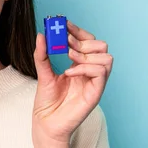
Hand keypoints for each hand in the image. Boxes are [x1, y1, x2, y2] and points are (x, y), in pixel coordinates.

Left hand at [32, 20, 113, 147]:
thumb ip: (42, 55)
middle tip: (65, 45)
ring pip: (106, 57)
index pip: (88, 41)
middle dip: (83, 41)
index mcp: (79, 65)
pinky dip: (85, 68)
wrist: (45, 123)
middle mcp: (90, 72)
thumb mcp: (42, 73)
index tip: (63, 24)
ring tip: (68, 59)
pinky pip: (101, 73)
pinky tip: (69, 73)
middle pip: (101, 46)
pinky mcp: (95, 93)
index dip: (78, 31)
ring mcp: (94, 83)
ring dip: (86, 54)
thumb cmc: (46, 101)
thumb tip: (40, 35)